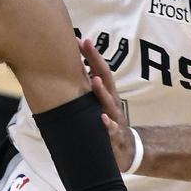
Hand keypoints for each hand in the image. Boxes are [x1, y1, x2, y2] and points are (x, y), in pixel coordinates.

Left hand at [79, 38, 136, 172]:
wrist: (125, 151)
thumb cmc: (106, 123)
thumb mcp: (95, 105)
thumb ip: (85, 90)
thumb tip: (66, 72)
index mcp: (105, 94)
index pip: (99, 69)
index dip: (90, 55)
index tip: (80, 39)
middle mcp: (112, 102)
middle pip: (105, 78)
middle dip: (96, 61)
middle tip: (87, 45)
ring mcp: (115, 117)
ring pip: (109, 103)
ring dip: (101, 91)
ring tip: (94, 80)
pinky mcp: (116, 135)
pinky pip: (112, 129)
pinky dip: (107, 123)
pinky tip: (102, 118)